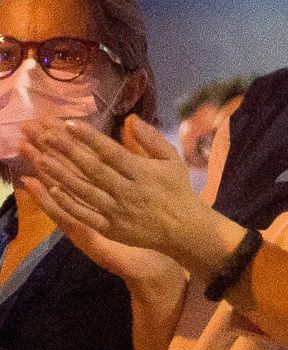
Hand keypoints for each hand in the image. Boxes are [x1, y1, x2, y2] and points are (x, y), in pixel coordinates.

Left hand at [17, 117, 240, 278]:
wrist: (184, 230)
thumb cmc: (177, 190)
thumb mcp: (172, 161)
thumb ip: (152, 140)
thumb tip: (131, 119)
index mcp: (143, 173)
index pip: (112, 152)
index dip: (90, 138)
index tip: (69, 124)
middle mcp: (128, 191)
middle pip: (93, 169)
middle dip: (68, 151)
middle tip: (46, 135)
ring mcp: (117, 211)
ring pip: (84, 191)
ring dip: (61, 175)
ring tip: (41, 158)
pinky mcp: (111, 228)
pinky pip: (85, 214)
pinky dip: (69, 202)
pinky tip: (53, 189)